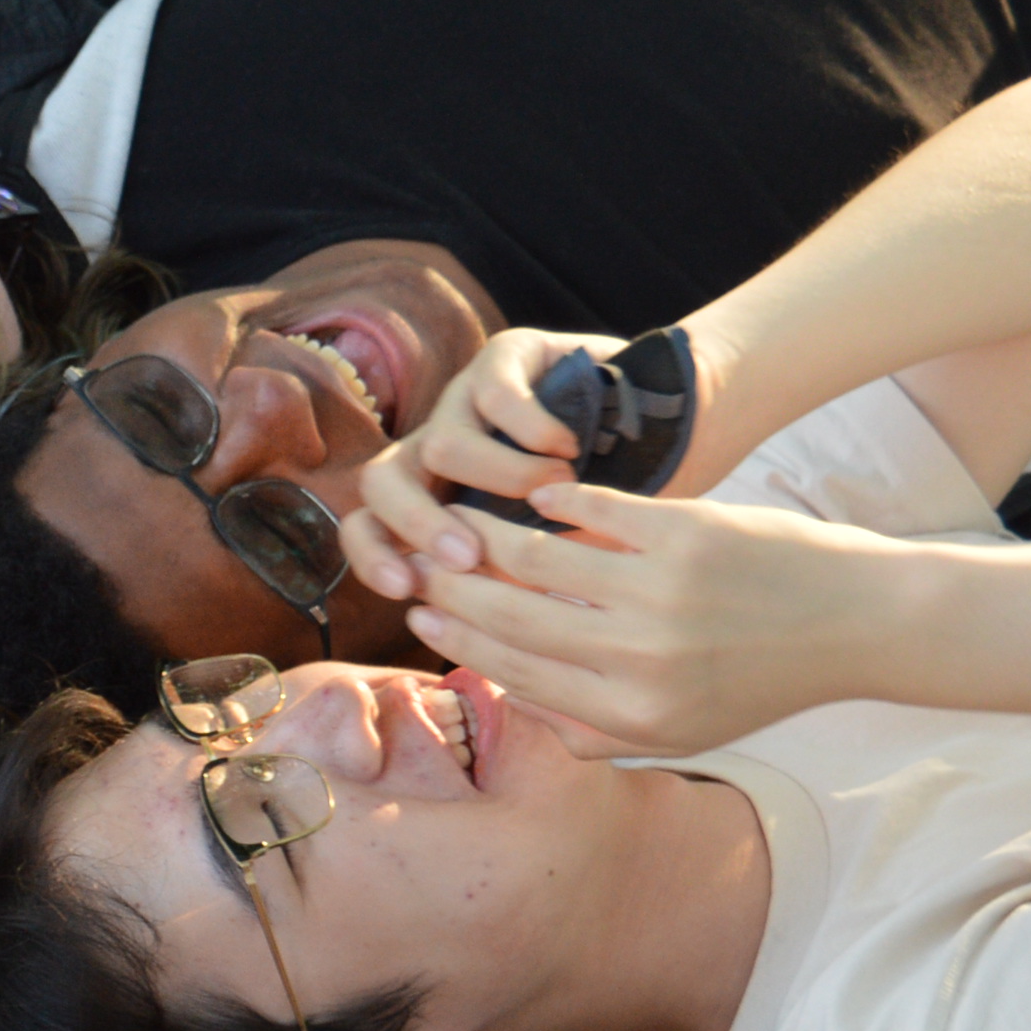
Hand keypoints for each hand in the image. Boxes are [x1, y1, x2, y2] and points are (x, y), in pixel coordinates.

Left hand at [344, 319, 745, 603]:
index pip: (367, 533)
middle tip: (469, 558)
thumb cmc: (606, 520)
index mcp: (431, 506)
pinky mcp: (508, 357)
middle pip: (381, 485)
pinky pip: (495, 393)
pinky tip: (569, 452)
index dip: (377, 566)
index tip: (413, 606)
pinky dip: (529, 428)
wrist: (663, 431)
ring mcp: (468, 400)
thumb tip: (503, 673)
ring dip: (494, 479)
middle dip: (417, 527)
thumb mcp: (554, 571)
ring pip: (441, 441)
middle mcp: (436, 453)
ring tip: (551, 496)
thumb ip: (518, 607)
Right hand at [390, 484, 870, 754]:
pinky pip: (595, 513)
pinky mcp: (687, 536)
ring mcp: (662, 597)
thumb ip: (599, 728)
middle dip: (452, 587)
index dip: (460, 640)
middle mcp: (641, 664)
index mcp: (633, 717)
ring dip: (488, 536)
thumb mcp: (684, 730)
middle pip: (513, 617)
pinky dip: (558, 500)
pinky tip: (539, 494)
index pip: (518, 672)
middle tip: (420, 563)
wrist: (858, 623)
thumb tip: (517, 703)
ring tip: (466, 522)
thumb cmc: (764, 677)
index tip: (424, 615)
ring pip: (538, 559)